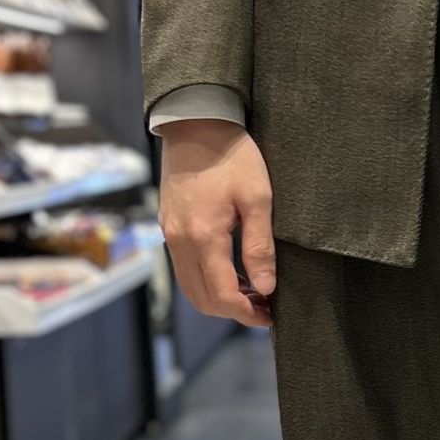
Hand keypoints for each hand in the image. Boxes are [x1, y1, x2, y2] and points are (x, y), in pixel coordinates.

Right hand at [159, 121, 276, 328]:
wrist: (195, 124)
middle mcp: (179, 242)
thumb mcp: (257, 198)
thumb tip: (265, 287)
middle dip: (233, 312)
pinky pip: (184, 268)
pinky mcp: (168, 226)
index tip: (270, 315)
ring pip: (190, 287)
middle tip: (264, 308)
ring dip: (219, 298)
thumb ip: (259, 246)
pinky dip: (206, 281)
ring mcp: (170, 235)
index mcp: (203, 236)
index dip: (247, 313)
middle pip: (202, 299)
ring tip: (251, 292)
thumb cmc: (232, 156)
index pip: (222, 295)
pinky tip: (231, 271)